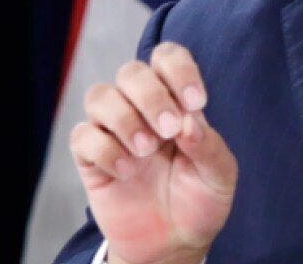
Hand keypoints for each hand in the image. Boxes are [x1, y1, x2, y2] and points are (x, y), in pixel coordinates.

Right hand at [70, 42, 237, 263]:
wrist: (174, 243)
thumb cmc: (199, 200)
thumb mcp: (220, 175)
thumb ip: (208, 145)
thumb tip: (189, 121)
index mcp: (177, 101)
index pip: (168, 58)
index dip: (179, 70)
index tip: (196, 103)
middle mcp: (142, 108)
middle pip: (131, 71)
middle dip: (151, 96)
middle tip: (168, 131)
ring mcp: (114, 131)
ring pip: (100, 96)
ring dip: (124, 119)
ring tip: (146, 150)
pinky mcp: (92, 158)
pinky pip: (82, 136)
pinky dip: (105, 150)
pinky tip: (127, 171)